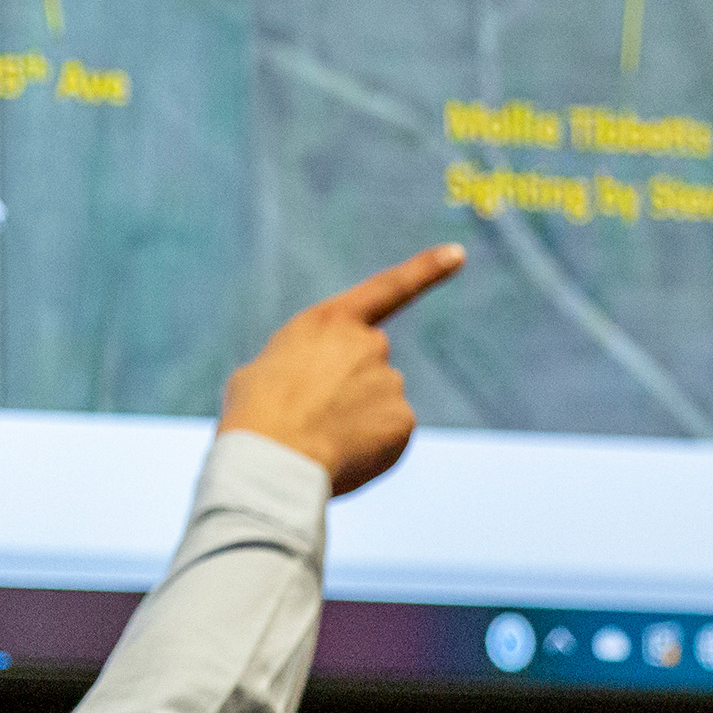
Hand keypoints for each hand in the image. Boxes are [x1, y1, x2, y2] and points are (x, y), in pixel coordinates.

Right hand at [218, 243, 465, 494]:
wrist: (272, 459)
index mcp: (330, 321)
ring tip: (316, 440)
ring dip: (354, 422)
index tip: (458, 254)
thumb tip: (318, 392)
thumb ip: (304, 365)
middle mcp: (369, 343)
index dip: (427, 269)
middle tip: (311, 417)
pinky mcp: (403, 420)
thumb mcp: (265, 371)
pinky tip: (341, 456)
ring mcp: (390, 381)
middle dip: (348, 388)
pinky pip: (389, 435)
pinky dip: (370, 448)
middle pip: (369, 365)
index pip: (388, 288)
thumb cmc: (254, 416)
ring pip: (377, 404)